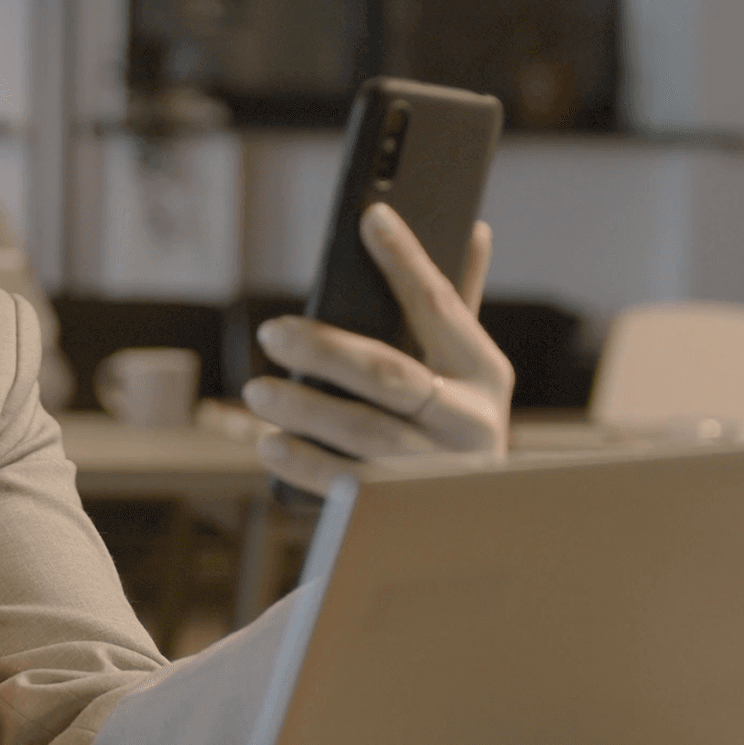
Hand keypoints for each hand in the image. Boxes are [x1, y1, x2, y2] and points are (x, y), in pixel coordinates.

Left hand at [243, 203, 513, 494]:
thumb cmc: (452, 425)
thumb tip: (473, 227)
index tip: (371, 218)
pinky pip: (349, 485)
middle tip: (272, 332)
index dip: (408, 260)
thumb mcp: (466, 371)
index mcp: (485, 373)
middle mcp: (471, 421)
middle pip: (392, 375)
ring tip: (258, 390)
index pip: (442, 304)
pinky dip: (306, 464)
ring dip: (307, 410)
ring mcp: (442, 471)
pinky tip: (270, 444)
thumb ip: (458, 306)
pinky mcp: (408, 512)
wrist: (478, 526)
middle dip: (328, 350)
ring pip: (367, 433)